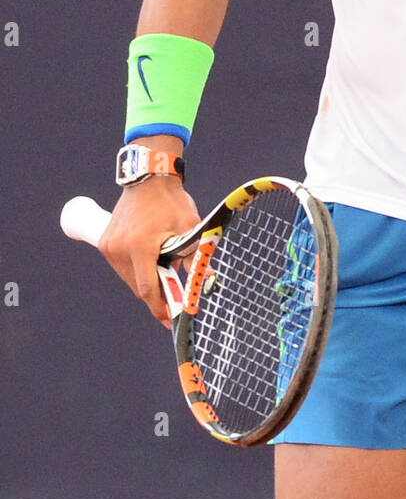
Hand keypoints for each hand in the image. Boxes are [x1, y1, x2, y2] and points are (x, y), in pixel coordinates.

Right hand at [99, 174, 200, 329]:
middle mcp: (119, 249)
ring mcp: (109, 246)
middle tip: (174, 300)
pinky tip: (151, 261)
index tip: (171, 320)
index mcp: (139, 247)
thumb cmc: (171, 202)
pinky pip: (122, 266)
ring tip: (165, 272)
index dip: (160, 308)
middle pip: (138, 286)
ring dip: (146, 281)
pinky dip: (136, 269)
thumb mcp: (188, 228)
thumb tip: (207, 281)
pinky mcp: (105, 242)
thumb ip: (195, 257)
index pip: (147, 288)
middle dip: (156, 295)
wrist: (149, 178)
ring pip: (129, 278)